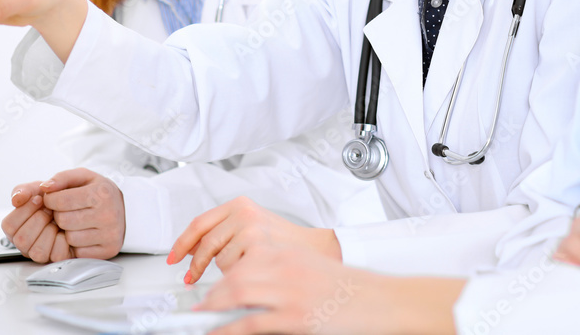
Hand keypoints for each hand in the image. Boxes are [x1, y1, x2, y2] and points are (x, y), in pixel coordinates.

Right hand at [1, 182, 72, 263]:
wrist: (78, 201)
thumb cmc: (56, 197)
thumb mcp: (38, 188)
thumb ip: (24, 190)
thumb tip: (16, 199)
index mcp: (17, 227)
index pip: (9, 226)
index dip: (24, 211)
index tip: (39, 199)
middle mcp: (26, 242)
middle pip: (21, 240)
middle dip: (39, 219)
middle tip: (50, 209)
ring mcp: (41, 251)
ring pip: (37, 251)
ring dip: (50, 231)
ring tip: (58, 219)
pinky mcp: (58, 256)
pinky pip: (57, 255)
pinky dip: (64, 240)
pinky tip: (65, 230)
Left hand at [41, 168, 125, 258]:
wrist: (126, 207)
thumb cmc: (100, 192)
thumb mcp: (84, 176)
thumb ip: (62, 178)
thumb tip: (45, 187)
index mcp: (102, 193)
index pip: (60, 201)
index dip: (51, 200)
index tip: (55, 199)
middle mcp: (108, 214)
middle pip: (63, 221)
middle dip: (60, 215)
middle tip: (68, 211)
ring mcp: (110, 234)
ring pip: (70, 238)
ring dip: (68, 231)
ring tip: (77, 222)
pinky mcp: (109, 249)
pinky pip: (79, 252)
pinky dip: (78, 245)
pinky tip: (84, 233)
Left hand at [167, 196, 340, 281]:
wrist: (317, 250)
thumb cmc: (285, 243)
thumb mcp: (253, 226)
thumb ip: (226, 232)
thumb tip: (194, 249)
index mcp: (240, 205)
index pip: (200, 223)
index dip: (182, 243)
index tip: (173, 257)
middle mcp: (245, 214)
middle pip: (205, 245)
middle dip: (195, 267)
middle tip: (191, 278)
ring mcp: (252, 232)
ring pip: (220, 262)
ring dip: (226, 275)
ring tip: (245, 272)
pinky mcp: (259, 251)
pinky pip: (234, 274)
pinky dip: (235, 283)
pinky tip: (245, 282)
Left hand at [197, 247, 461, 334]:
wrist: (383, 301)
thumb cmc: (351, 290)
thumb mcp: (310, 271)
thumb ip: (279, 273)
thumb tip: (245, 289)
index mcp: (289, 253)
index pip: (241, 257)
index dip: (217, 274)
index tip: (206, 287)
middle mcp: (286, 266)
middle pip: (233, 275)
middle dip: (210, 296)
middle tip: (197, 311)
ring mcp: (289, 291)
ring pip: (235, 294)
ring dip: (212, 311)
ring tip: (201, 323)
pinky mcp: (294, 316)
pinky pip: (249, 322)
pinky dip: (226, 330)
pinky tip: (218, 334)